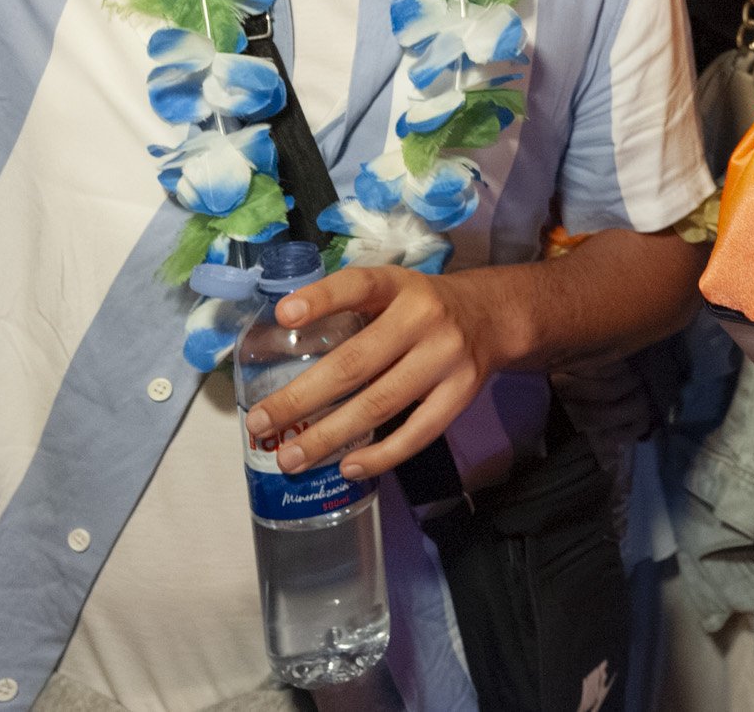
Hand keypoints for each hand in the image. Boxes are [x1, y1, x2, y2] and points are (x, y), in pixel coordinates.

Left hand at [245, 264, 515, 482]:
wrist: (493, 316)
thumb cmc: (422, 307)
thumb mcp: (391, 291)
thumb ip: (350, 310)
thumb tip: (280, 348)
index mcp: (398, 285)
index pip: (357, 286)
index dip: (321, 299)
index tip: (283, 316)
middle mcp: (424, 317)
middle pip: (355, 363)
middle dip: (301, 398)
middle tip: (260, 424)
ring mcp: (446, 357)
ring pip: (380, 403)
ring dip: (329, 436)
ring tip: (289, 458)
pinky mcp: (462, 392)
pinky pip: (419, 432)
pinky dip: (381, 455)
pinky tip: (348, 468)